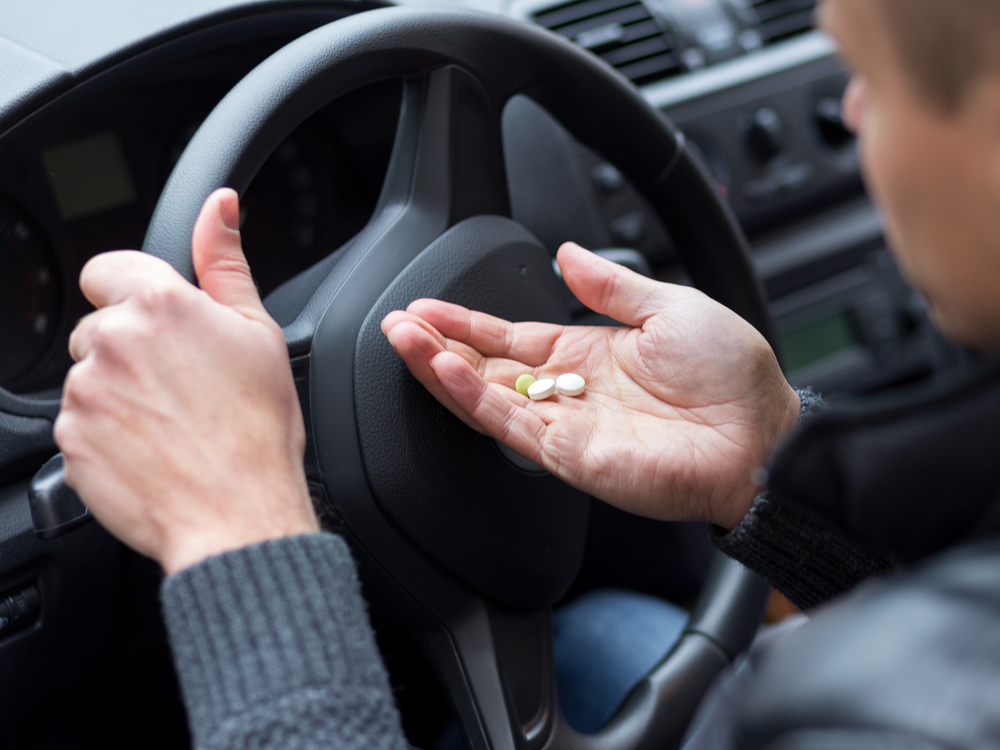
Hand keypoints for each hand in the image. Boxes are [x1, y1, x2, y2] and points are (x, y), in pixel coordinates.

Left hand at [54, 188, 317, 574]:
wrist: (237, 512)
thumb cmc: (258, 429)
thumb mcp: (258, 333)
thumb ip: (225, 262)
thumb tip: (219, 206)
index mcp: (159, 302)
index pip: (108, 269)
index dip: (136, 295)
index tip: (161, 326)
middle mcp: (112, 338)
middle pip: (99, 325)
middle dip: (130, 347)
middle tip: (181, 385)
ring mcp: (83, 390)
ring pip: (90, 375)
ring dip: (119, 390)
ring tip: (170, 422)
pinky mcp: (68, 438)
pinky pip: (79, 421)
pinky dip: (107, 432)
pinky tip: (151, 448)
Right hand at [381, 243, 799, 529]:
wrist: (761, 434)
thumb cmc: (731, 377)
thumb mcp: (669, 307)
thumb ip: (611, 285)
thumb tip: (568, 254)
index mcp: (589, 356)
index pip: (511, 338)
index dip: (468, 323)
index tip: (428, 308)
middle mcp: (569, 393)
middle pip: (488, 368)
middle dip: (440, 345)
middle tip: (399, 323)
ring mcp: (566, 426)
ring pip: (487, 397)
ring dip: (443, 369)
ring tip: (404, 340)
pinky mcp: (570, 455)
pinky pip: (510, 424)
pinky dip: (474, 398)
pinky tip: (446, 370)